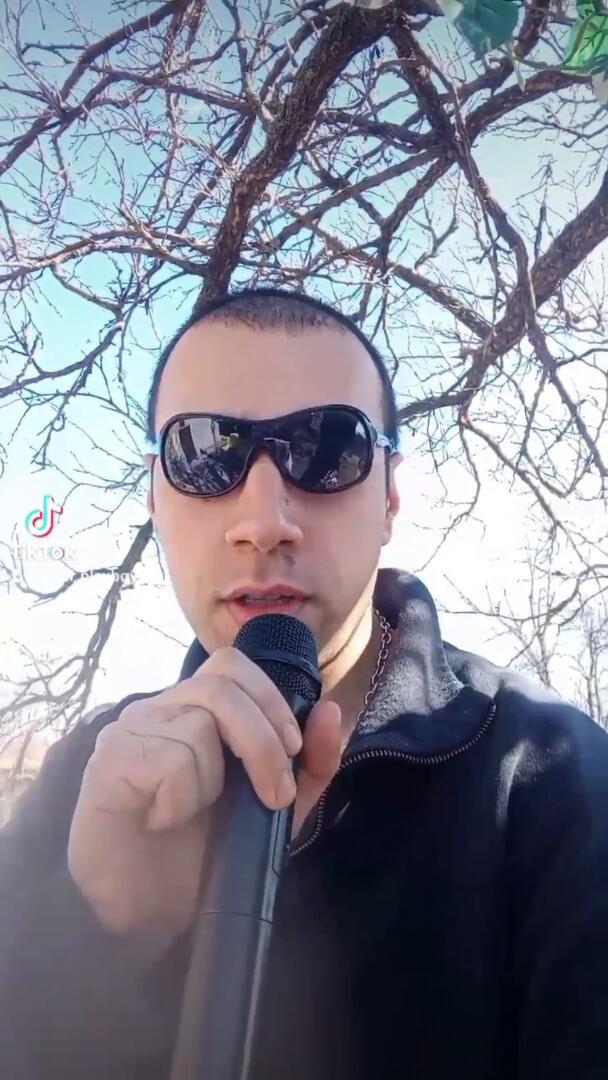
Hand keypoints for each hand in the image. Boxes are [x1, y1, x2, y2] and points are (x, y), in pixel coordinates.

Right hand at [67, 647, 341, 937]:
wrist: (145, 912)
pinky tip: (165, 820)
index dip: (270, 700)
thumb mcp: (275, 809)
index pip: (232, 665)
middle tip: (275, 795)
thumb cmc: (203, 851)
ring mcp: (128, 731)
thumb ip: (309, 765)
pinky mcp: (107, 762)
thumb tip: (330, 711)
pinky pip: (165, 760)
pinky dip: (180, 799)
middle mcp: (157, 709)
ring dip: (216, 781)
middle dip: (263, 742)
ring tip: (196, 813)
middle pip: (221, 685)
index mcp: (193, 709)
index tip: (294, 751)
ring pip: (198, 726)